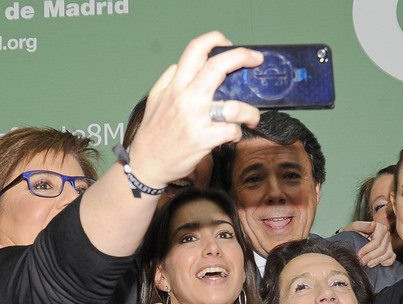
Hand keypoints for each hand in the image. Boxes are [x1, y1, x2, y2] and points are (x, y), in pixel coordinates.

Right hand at [126, 32, 262, 188]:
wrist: (146, 163)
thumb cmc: (152, 132)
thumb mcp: (155, 98)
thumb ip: (169, 79)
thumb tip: (183, 65)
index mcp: (175, 85)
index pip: (195, 50)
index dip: (215, 40)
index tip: (229, 44)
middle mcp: (186, 98)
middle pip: (218, 67)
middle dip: (242, 57)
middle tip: (256, 60)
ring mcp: (196, 119)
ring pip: (234, 106)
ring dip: (250, 111)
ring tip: (252, 116)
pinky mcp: (203, 140)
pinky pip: (231, 131)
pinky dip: (236, 133)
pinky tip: (231, 135)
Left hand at [337, 221, 395, 267]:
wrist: (350, 239)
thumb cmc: (351, 232)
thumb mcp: (354, 227)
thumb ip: (363, 225)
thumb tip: (373, 224)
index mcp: (379, 227)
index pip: (376, 241)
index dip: (367, 249)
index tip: (359, 254)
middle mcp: (386, 234)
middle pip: (382, 249)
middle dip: (370, 257)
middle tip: (361, 261)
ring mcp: (389, 242)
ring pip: (387, 254)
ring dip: (377, 261)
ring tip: (368, 264)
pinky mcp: (389, 250)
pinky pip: (392, 257)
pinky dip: (388, 262)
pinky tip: (380, 264)